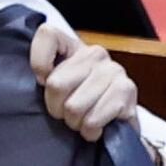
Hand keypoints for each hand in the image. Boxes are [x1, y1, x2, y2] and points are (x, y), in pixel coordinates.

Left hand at [29, 21, 137, 141]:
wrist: (117, 126)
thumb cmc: (80, 105)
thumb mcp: (57, 87)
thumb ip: (44, 74)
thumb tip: (43, 77)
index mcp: (74, 46)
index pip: (47, 34)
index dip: (39, 63)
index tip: (44, 82)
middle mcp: (96, 53)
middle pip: (56, 84)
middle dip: (57, 108)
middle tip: (67, 111)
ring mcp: (114, 70)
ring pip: (74, 107)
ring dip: (75, 123)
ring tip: (83, 120)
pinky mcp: (127, 91)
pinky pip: (92, 120)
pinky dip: (90, 131)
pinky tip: (96, 127)